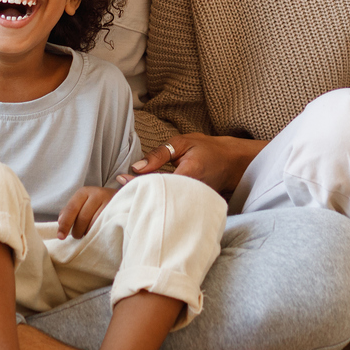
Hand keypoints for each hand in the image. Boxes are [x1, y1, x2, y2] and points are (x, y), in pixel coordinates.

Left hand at [57, 186, 115, 238]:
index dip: (65, 224)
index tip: (60, 236)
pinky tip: (97, 232)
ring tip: (88, 232)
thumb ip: (69, 212)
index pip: (71, 209)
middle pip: (82, 218)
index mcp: (84, 192)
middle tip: (78, 236)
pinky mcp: (117, 210)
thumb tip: (60, 222)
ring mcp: (109, 201)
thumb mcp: (82, 204)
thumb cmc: (96, 204)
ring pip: (93, 224)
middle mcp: (97, 193)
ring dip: (88, 232)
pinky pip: (104, 226)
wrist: (121, 199)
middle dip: (77, 231)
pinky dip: (98, 232)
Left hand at [122, 133, 256, 193]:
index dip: (137, 182)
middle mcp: (190, 192)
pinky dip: (157, 202)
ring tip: (127, 196)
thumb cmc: (207, 150)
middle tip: (118, 191)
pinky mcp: (192, 207)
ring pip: (164, 203)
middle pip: (158, 197)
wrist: (231, 164)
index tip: (120, 179)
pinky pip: (171, 205)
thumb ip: (160, 154)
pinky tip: (145, 199)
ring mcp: (192, 202)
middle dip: (137, 194)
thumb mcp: (183, 143)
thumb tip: (137, 166)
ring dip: (146, 199)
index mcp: (188, 175)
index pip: (157, 181)